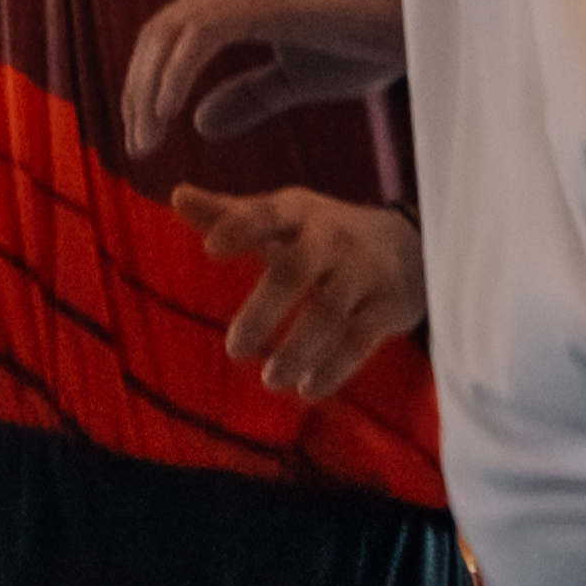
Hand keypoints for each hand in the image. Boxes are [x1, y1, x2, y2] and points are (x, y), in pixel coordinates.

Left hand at [123, 0, 407, 157]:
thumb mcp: (297, 80)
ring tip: (146, 138)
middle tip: (137, 145)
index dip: (148, 85)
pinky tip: (171, 115)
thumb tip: (199, 123)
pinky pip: (200, 35)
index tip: (144, 136)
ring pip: (169, 31)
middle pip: (159, 33)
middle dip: (138, 90)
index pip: (171, 37)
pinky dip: (177, 76)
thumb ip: (248, 97)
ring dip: (149, 88)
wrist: (424, 18)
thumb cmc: (371, 40)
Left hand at [176, 184, 426, 404]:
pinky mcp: (387, 306)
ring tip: (270, 379)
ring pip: (329, 312)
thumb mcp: (282, 215)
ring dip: (298, 349)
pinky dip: (334, 368)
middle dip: (264, 309)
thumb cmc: (322, 232)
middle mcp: (331, 239)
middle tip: (234, 348)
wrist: (408, 243)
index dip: (238, 228)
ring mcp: (363, 272)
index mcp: (297, 214)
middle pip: (296, 269)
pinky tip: (308, 389)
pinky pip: (361, 339)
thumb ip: (229, 213)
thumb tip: (177, 196)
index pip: (265, 214)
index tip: (209, 249)